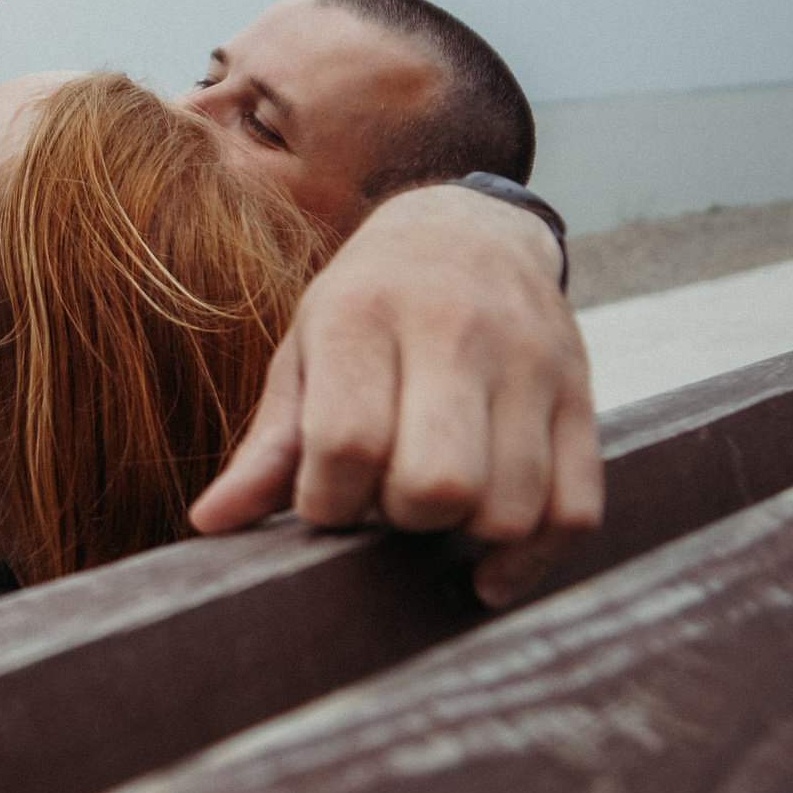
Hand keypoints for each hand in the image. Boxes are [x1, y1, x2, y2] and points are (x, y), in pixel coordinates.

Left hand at [188, 184, 603, 606]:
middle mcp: (456, 332)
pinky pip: (575, 509)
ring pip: (513, 505)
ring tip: (434, 508)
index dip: (327, 501)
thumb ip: (267, 444)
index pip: (348, 442)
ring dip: (465, 534)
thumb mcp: (304, 352)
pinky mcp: (581, 395)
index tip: (323, 499)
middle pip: (440, 483)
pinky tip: (488, 561)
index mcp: (364, 316)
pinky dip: (533, 556)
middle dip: (403, 518)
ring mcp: (531, 363)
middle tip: (384, 498)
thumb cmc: (365, 306)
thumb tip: (211, 523)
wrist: (467, 231)